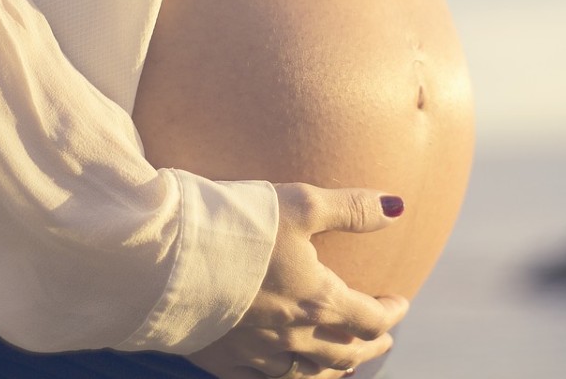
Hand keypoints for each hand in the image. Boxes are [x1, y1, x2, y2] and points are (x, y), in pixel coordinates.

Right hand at [187, 183, 408, 378]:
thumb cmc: (237, 224)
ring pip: (306, 375)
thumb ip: (352, 209)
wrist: (167, 256)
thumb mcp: (301, 204)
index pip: (370, 318)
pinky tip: (285, 374)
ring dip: (333, 369)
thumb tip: (398, 208)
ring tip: (344, 362)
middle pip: (344, 352)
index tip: (398, 302)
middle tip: (382, 338)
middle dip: (369, 345)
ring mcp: (256, 353)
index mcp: (318, 300)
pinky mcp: (221, 360)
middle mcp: (293, 336)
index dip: (391, 313)